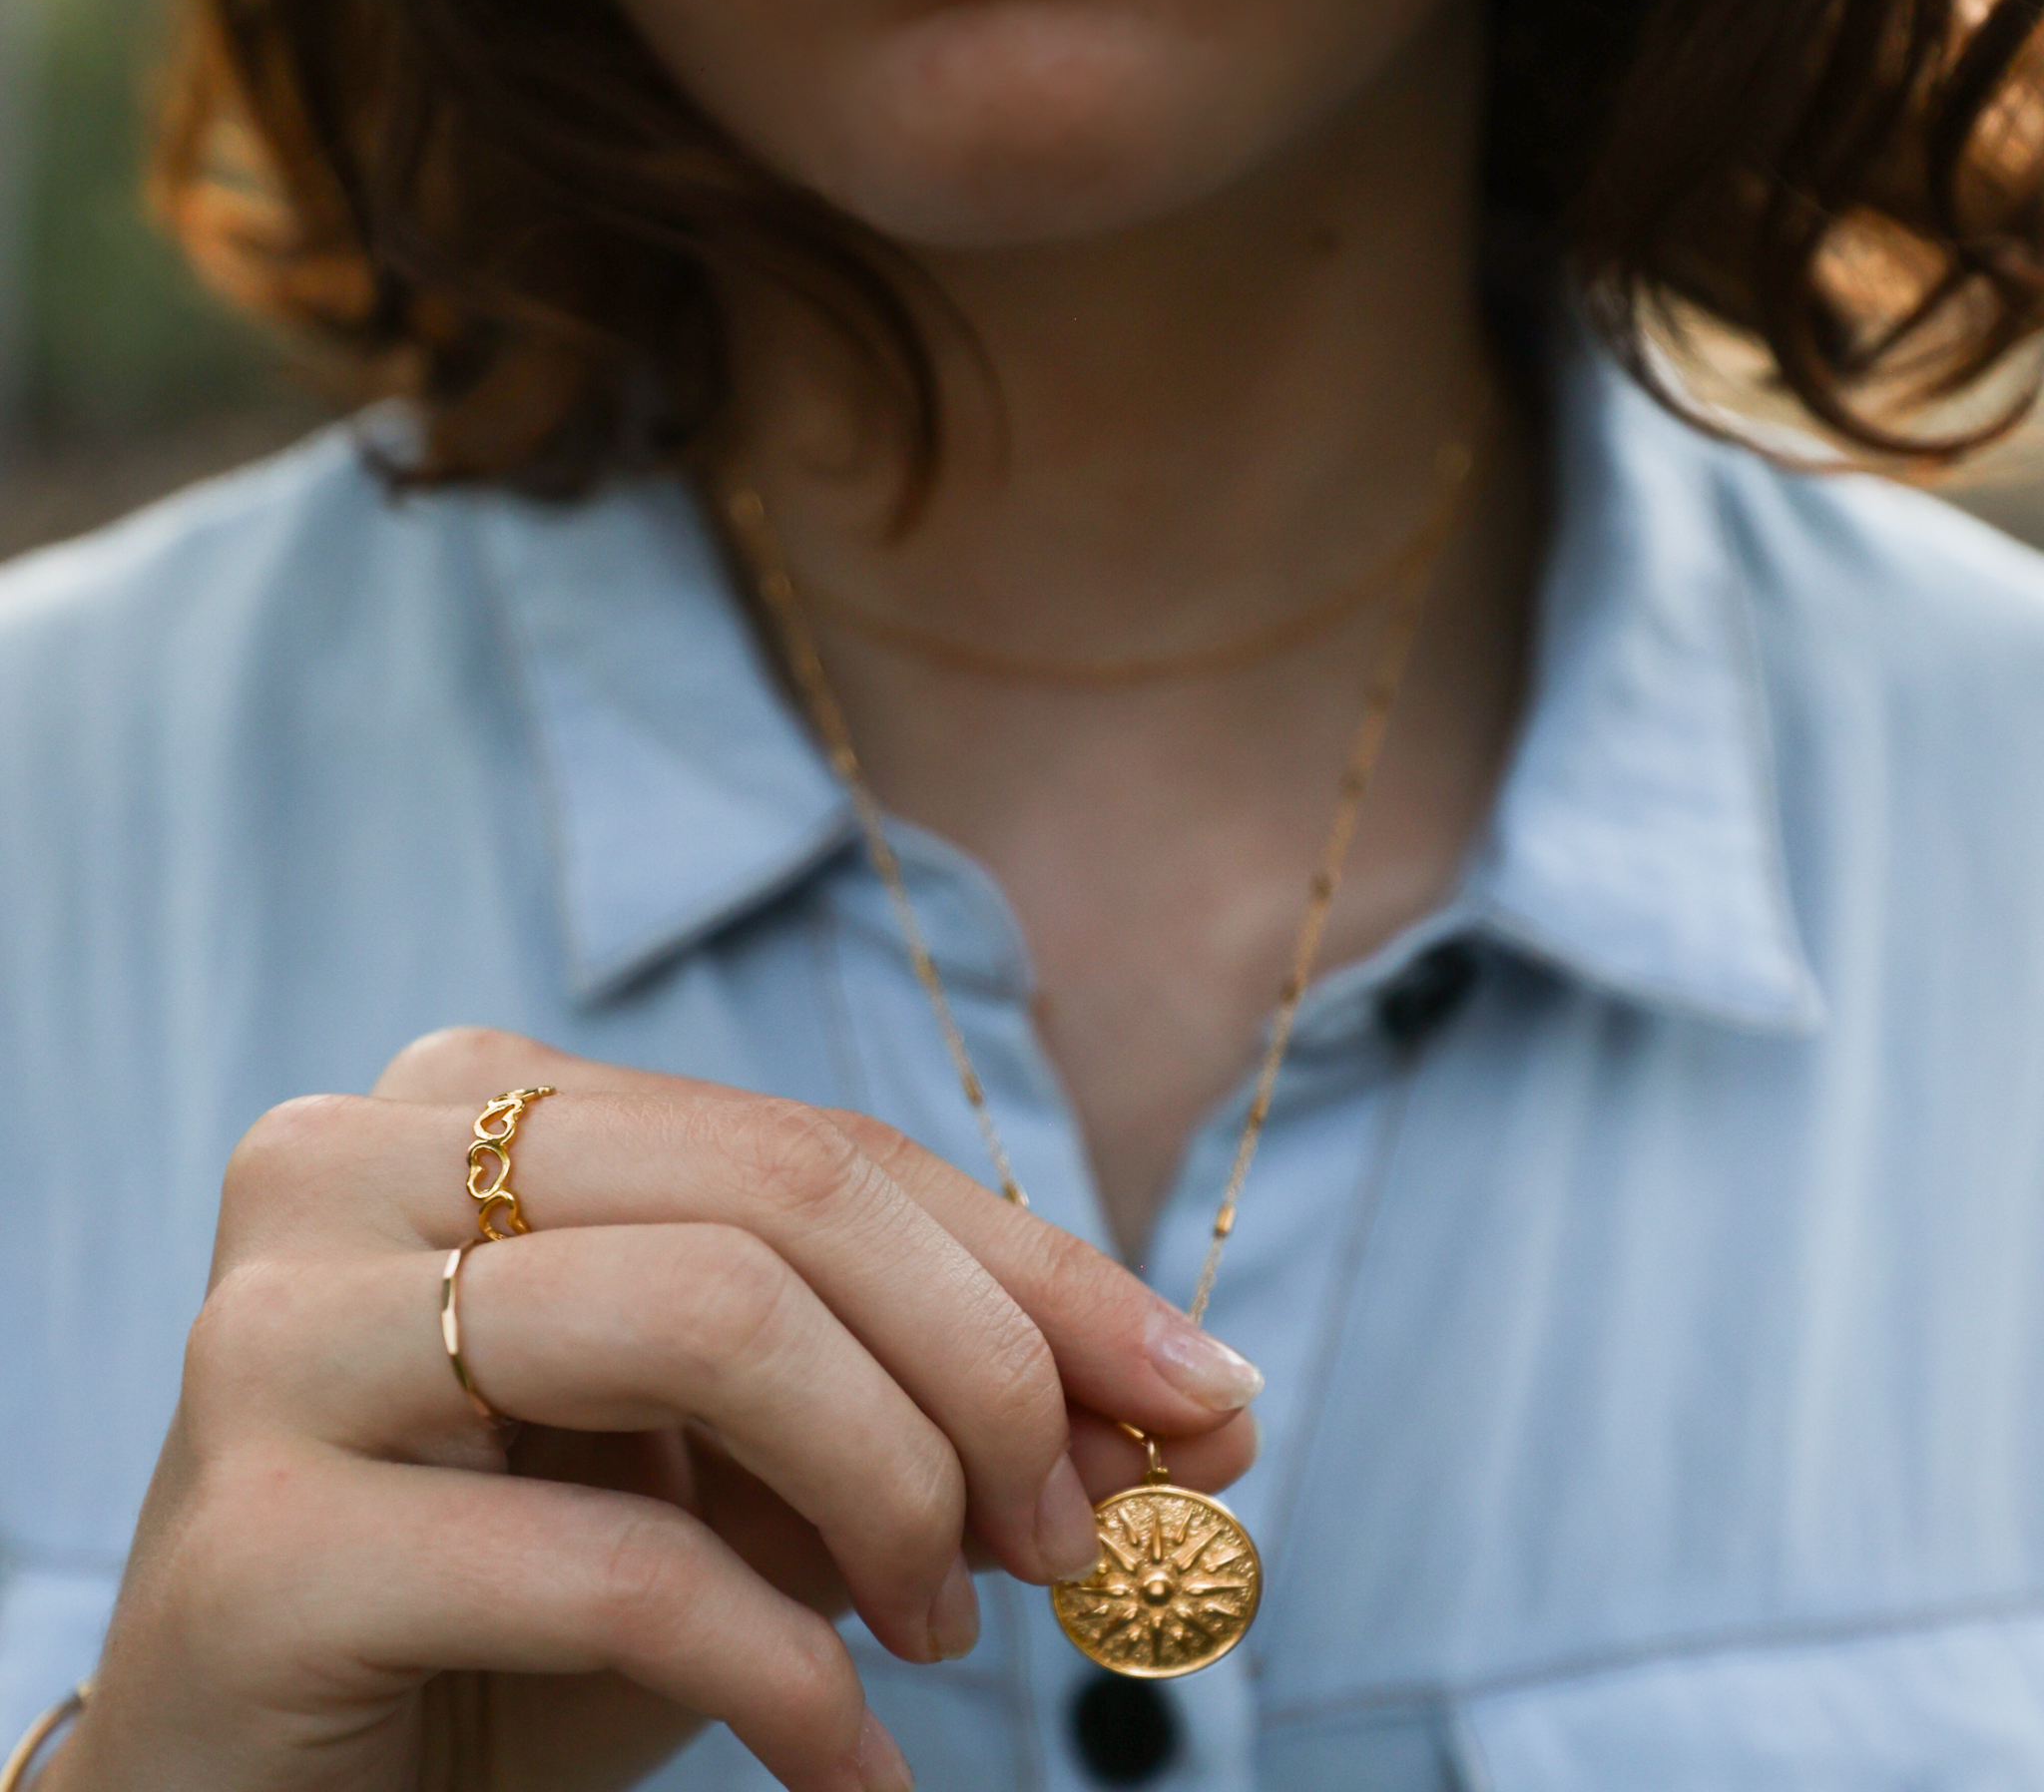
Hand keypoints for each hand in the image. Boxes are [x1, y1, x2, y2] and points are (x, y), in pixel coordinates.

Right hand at [52, 1029, 1259, 1791]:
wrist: (262, 1786)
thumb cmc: (519, 1606)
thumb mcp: (749, 1473)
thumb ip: (941, 1405)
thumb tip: (1210, 1406)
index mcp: (473, 1098)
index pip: (818, 1147)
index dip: (1034, 1268)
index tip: (1200, 1397)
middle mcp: (355, 1164)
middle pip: (777, 1199)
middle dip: (984, 1369)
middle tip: (1076, 1539)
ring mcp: (282, 1336)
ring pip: (710, 1322)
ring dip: (895, 1494)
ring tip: (945, 1634)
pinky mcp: (255, 1545)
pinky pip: (619, 1570)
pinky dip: (791, 1681)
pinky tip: (849, 1770)